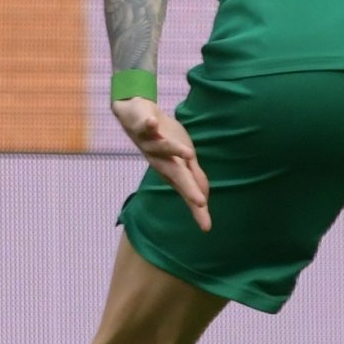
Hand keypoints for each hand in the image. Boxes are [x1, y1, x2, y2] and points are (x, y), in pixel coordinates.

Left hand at [112, 98, 210, 229]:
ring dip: (174, 150)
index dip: (197, 209)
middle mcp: (161, 160)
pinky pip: (145, 126)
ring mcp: (150, 144)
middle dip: (188, 188)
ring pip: (162, 149)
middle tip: (200, 202)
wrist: (136, 115)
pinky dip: (149, 125)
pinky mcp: (141, 127)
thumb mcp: (184, 158)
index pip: (188, 191)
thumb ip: (194, 177)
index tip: (206, 227)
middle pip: (176, 176)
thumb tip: (205, 199)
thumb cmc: (163, 139)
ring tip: (189, 154)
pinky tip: (153, 123)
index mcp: (173, 169)